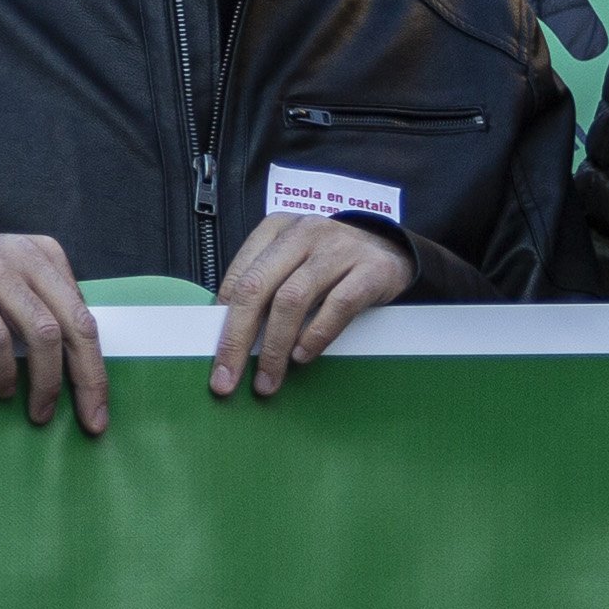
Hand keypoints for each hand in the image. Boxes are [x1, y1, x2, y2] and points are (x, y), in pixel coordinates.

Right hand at [0, 227, 107, 427]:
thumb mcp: (23, 276)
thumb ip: (52, 303)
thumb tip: (83, 361)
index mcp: (48, 256)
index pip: (85, 318)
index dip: (96, 369)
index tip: (98, 410)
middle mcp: (26, 259)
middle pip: (72, 326)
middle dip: (85, 378)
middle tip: (87, 419)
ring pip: (41, 332)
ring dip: (45, 380)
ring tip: (40, 411)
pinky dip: (4, 368)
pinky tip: (3, 387)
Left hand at [211, 210, 408, 396]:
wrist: (392, 250)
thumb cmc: (331, 262)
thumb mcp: (293, 262)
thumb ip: (264, 287)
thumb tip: (227, 334)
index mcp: (276, 229)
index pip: (239, 277)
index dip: (222, 321)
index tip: (216, 357)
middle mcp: (304, 233)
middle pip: (257, 288)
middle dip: (236, 339)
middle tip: (227, 379)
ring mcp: (338, 248)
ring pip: (292, 299)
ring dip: (274, 347)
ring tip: (267, 379)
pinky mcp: (371, 268)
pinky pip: (337, 305)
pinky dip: (315, 335)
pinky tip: (302, 356)